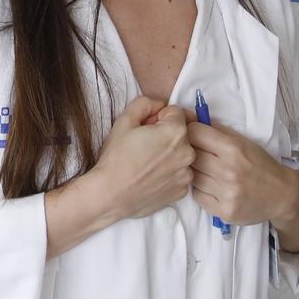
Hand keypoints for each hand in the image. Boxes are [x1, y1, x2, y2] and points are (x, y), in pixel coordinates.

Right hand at [88, 96, 194, 222]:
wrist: (110, 195)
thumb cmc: (116, 158)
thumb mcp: (124, 121)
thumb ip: (145, 103)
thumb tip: (158, 104)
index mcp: (176, 131)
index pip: (175, 112)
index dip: (158, 117)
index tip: (146, 128)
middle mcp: (187, 152)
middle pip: (181, 133)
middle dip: (165, 135)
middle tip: (143, 146)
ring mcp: (186, 174)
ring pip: (181, 154)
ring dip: (169, 155)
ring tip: (146, 163)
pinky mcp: (182, 190)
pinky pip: (179, 174)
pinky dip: (169, 173)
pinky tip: (151, 177)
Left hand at [187, 121, 298, 227]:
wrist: (282, 195)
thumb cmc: (261, 165)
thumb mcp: (243, 142)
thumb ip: (217, 131)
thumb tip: (190, 120)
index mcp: (233, 149)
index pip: (195, 133)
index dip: (191, 131)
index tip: (194, 135)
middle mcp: (228, 171)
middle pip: (189, 156)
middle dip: (191, 153)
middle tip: (200, 155)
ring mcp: (226, 193)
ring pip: (191, 177)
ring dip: (196, 173)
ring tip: (209, 172)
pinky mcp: (224, 211)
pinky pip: (197, 196)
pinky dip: (201, 191)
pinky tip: (213, 188)